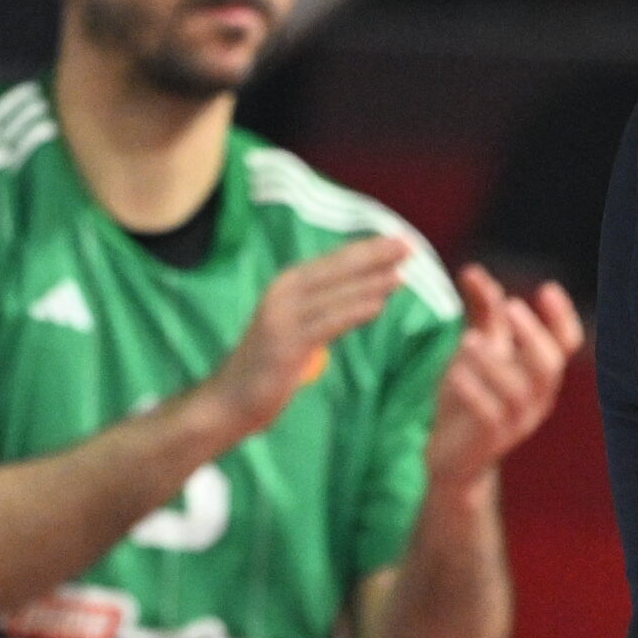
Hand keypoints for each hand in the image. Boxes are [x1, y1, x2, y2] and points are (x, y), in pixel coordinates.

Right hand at [201, 237, 408, 437]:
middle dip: (374, 255)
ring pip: (335, 293)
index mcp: (288, 284)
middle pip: (336, 268)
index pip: (334, 260)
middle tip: (408, 245)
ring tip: (403, 272)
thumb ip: (327, 307)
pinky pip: (327, 323)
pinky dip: (353, 311)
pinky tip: (379, 305)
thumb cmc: (270, 363)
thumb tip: (370, 293)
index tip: (400, 238)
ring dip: (370, 281)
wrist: (229, 399)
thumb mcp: (299, 326)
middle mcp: (283, 293)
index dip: (367, 248)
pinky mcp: (286, 344)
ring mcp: (282, 317)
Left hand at [421, 269, 585, 499]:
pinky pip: (489, 416)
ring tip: (469, 338)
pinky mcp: (491, 440)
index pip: (566, 344)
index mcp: (540, 374)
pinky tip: (455, 372)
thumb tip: (474, 270)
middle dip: (533, 335)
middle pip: (549, 365)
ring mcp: (516, 422)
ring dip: (495, 362)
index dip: (562, 317)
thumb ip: (483, 315)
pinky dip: (474, 392)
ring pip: (518, 391)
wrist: (452, 458)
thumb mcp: (477, 351)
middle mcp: (537, 397)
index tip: (546, 288)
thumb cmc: (469, 398)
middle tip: (512, 306)